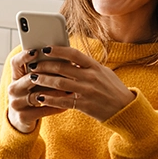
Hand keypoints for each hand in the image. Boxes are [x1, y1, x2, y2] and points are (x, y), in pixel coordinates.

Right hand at [7, 48, 68, 132]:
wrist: (22, 119)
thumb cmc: (32, 95)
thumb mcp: (34, 83)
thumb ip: (43, 71)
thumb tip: (63, 58)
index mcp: (15, 77)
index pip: (15, 62)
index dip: (24, 56)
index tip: (36, 51)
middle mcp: (13, 89)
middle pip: (29, 78)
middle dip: (48, 75)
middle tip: (65, 71)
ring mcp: (16, 103)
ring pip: (38, 95)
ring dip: (56, 92)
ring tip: (71, 90)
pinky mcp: (23, 116)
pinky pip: (43, 110)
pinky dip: (56, 107)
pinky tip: (67, 105)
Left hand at [15, 46, 134, 122]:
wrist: (125, 109)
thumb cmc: (114, 89)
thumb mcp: (104, 72)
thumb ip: (88, 66)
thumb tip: (71, 58)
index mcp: (95, 66)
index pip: (73, 54)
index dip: (58, 50)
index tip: (45, 49)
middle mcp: (90, 77)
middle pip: (62, 68)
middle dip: (44, 66)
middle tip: (33, 65)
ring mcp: (87, 91)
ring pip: (59, 83)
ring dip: (43, 80)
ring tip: (32, 78)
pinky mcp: (84, 105)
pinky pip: (63, 101)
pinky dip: (50, 99)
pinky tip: (40, 98)